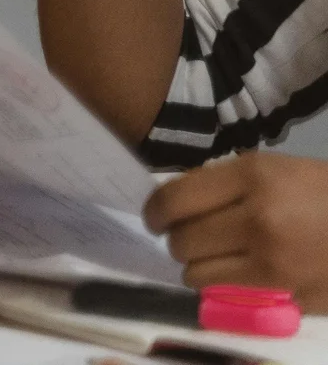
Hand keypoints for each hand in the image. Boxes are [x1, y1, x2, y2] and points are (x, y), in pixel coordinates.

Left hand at [146, 152, 327, 307]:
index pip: (174, 199)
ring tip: (217, 258)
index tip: (156, 217)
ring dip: (199, 267)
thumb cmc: (325, 193)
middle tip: (190, 237)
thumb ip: (226, 183)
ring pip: (197, 275)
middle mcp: (258, 219)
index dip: (155, 211)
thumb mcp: (276, 170)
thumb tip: (175, 200)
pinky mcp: (290, 297)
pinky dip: (227, 288)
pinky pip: (231, 296)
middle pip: (181, 240)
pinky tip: (243, 274)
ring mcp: (275, 263)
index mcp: (253, 177)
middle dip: (179, 239)